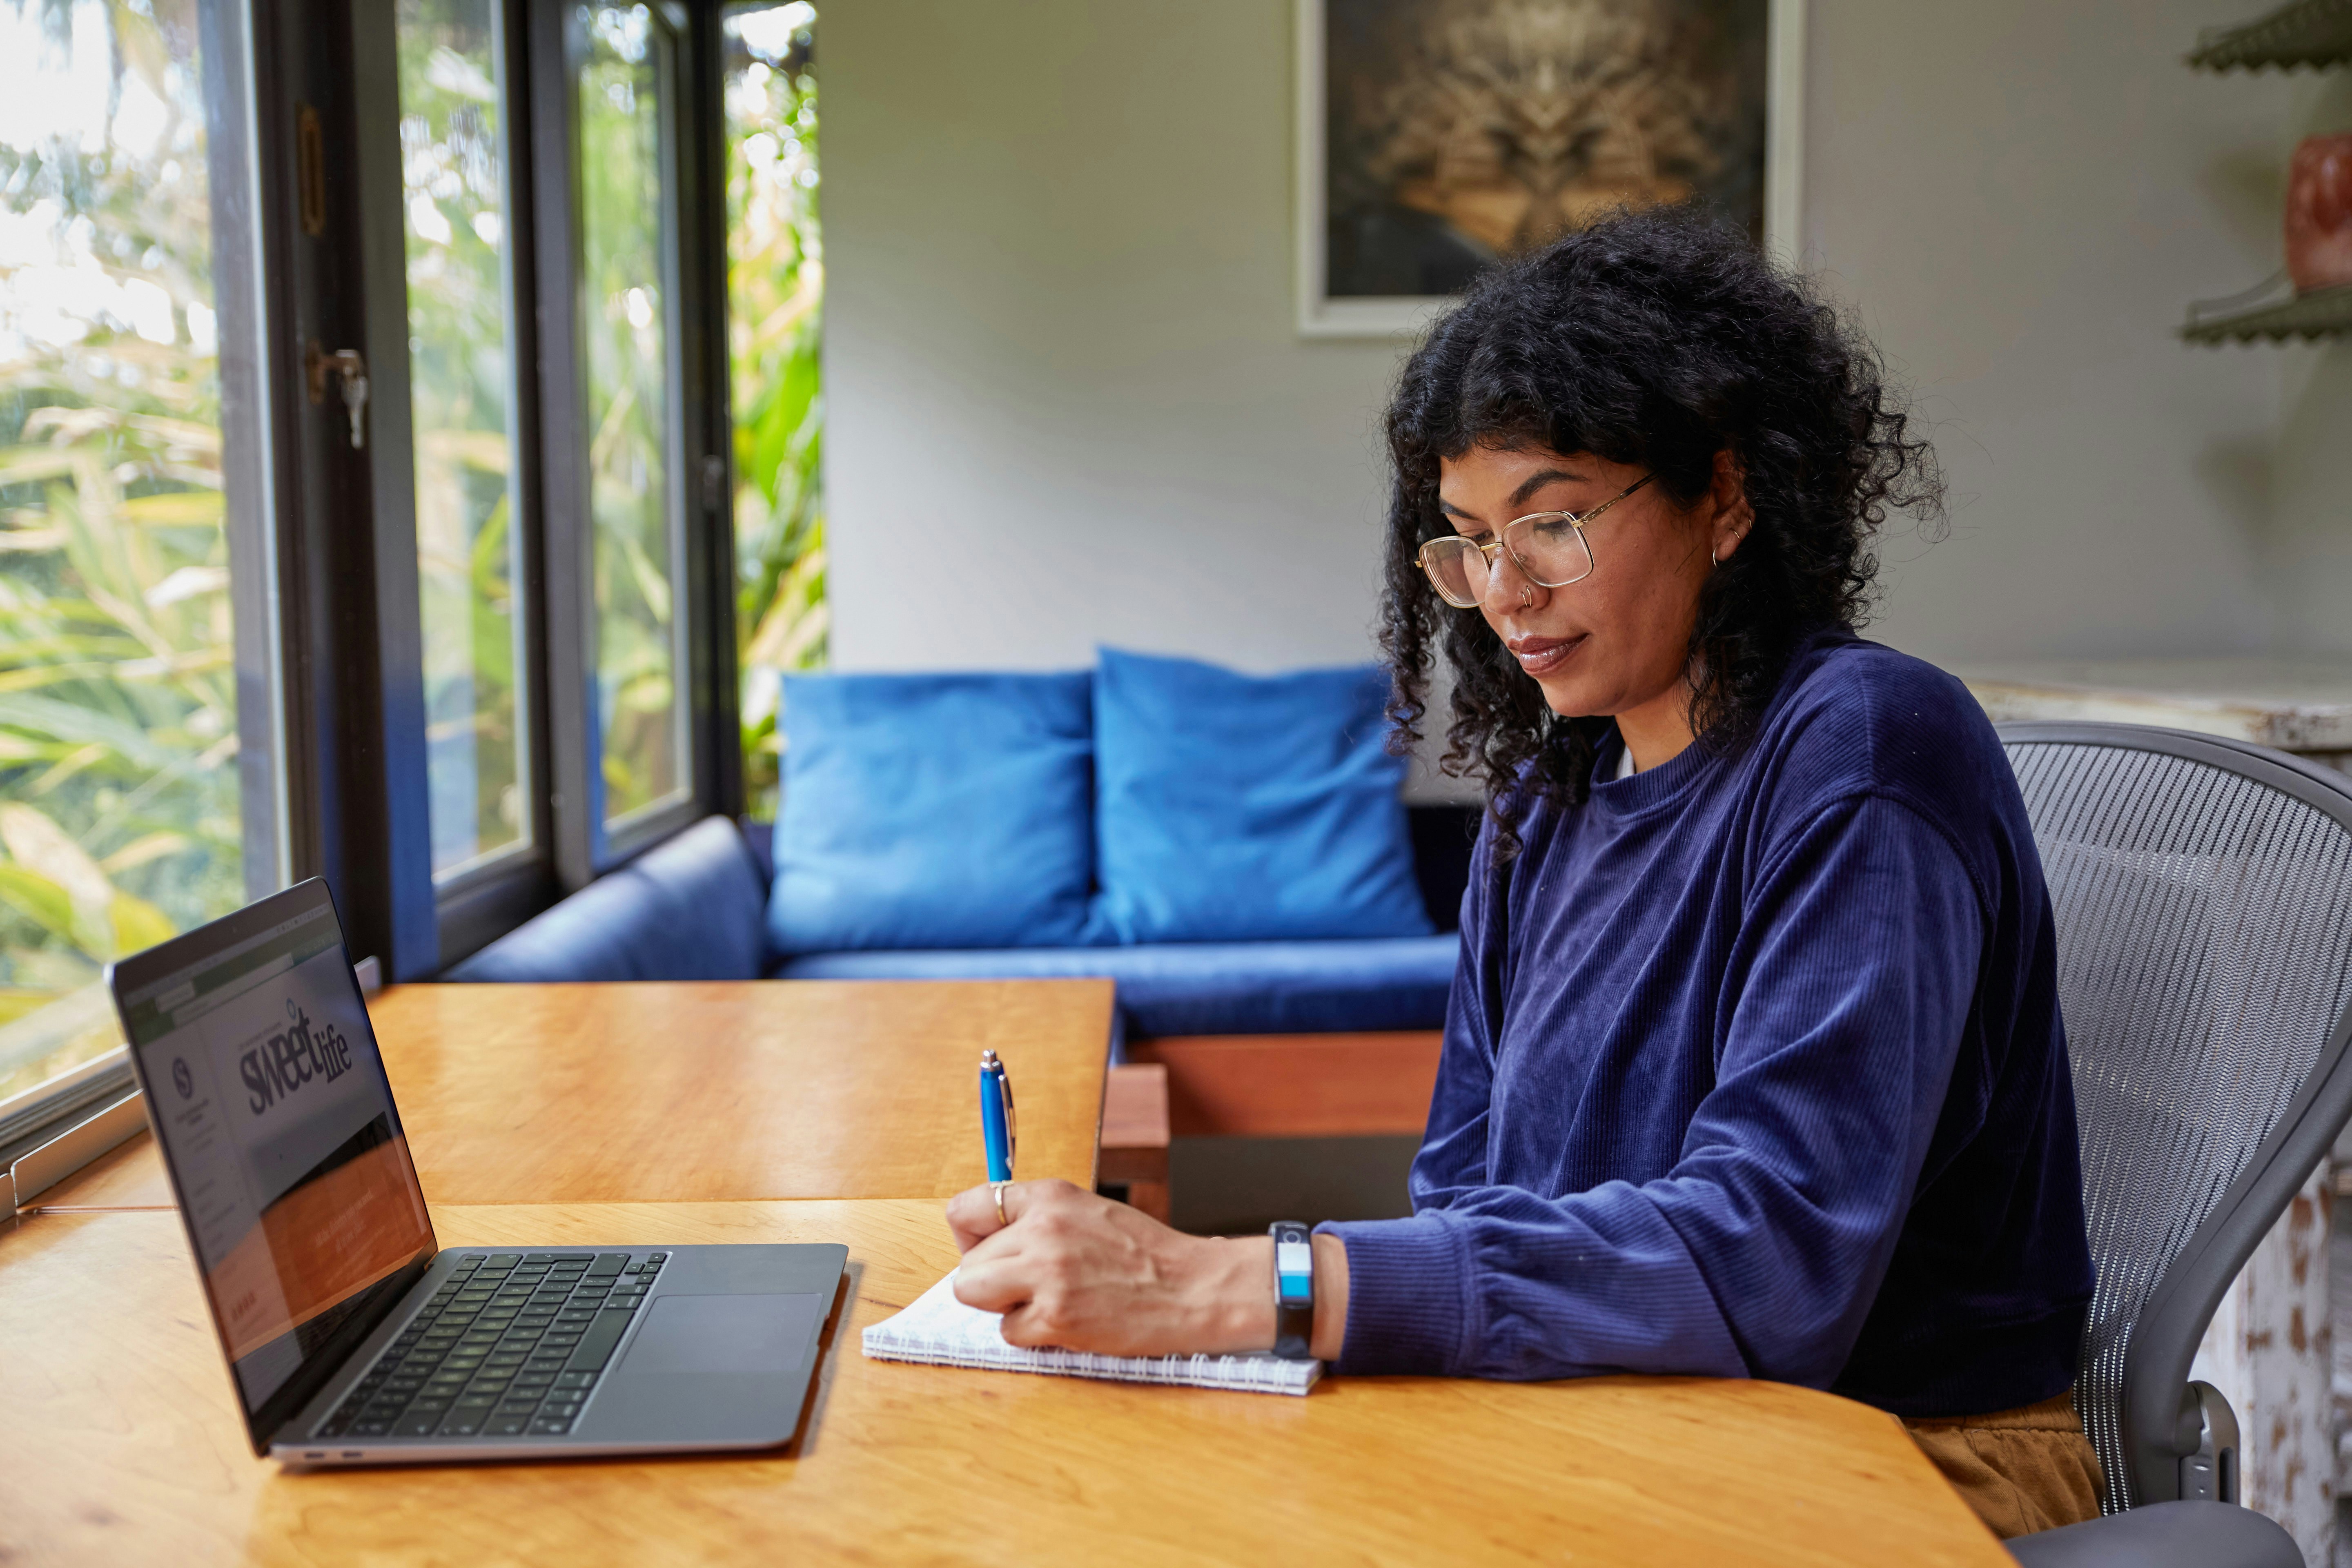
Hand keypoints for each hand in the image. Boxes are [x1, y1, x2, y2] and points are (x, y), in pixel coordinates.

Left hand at [944, 1179, 1275, 1356]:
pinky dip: (1032, 1333)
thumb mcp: (1087, 1211)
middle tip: (1032, 1284)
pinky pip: (1008, 1331)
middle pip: (967, 1264)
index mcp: (1050, 1196)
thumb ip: (1037, 1219)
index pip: (965, 1209)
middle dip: (992, 1279)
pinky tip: (1068, 1320)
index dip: (970, 1237)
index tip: (989, 1250)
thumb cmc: (1144, 1253)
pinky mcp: (1056, 1317)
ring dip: (1004, 1305)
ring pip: (975, 1295)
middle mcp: (1042, 1230)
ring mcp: (1048, 1274)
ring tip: (1047, 1300)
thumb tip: (983, 1241)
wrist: (1194, 1288)